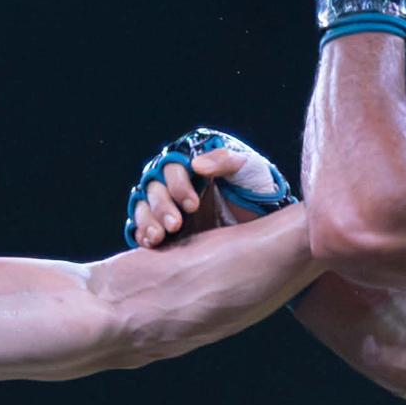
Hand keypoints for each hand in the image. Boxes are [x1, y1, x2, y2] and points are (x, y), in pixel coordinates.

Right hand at [126, 129, 295, 247]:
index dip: (178, 185)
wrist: (263, 220)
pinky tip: (150, 244)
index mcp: (190, 164)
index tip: (192, 205)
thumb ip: (224, 160)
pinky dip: (142, 235)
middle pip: (153, 188)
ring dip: (147, 221)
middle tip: (175, 225)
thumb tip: (195, 164)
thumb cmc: (256, 187)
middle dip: (161, 207)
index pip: (172, 168)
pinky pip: (142, 228)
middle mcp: (173, 183)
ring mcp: (167, 206)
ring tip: (158, 237)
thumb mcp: (248, 167)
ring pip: (143, 207)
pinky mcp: (164, 228)